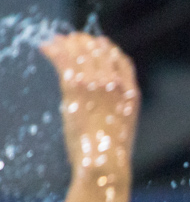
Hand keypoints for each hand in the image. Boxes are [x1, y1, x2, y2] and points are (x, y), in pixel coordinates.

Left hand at [39, 33, 139, 180]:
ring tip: (55, 42)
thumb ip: (116, 109)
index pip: (122, 60)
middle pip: (100, 50)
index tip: (97, 43)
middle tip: (69, 40)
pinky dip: (53, 50)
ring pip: (80, 51)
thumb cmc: (112, 153)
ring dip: (66, 43)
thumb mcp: (124, 127)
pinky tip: (45, 47)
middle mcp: (116, 83)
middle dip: (84, 42)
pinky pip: (63, 59)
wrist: (105, 161)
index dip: (108, 48)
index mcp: (131, 93)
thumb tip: (101, 109)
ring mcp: (96, 83)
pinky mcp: (76, 87)